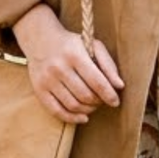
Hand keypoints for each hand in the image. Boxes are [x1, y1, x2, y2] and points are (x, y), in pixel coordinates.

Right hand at [13, 4, 123, 122]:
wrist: (40, 39)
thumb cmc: (72, 45)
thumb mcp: (93, 46)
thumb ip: (108, 65)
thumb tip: (119, 86)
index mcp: (75, 55)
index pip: (96, 81)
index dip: (109, 95)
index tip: (115, 102)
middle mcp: (59, 67)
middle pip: (85, 95)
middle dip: (98, 102)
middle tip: (103, 100)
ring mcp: (47, 80)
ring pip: (73, 105)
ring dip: (88, 110)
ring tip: (93, 105)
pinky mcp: (39, 89)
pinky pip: (57, 111)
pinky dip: (72, 118)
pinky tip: (83, 117)